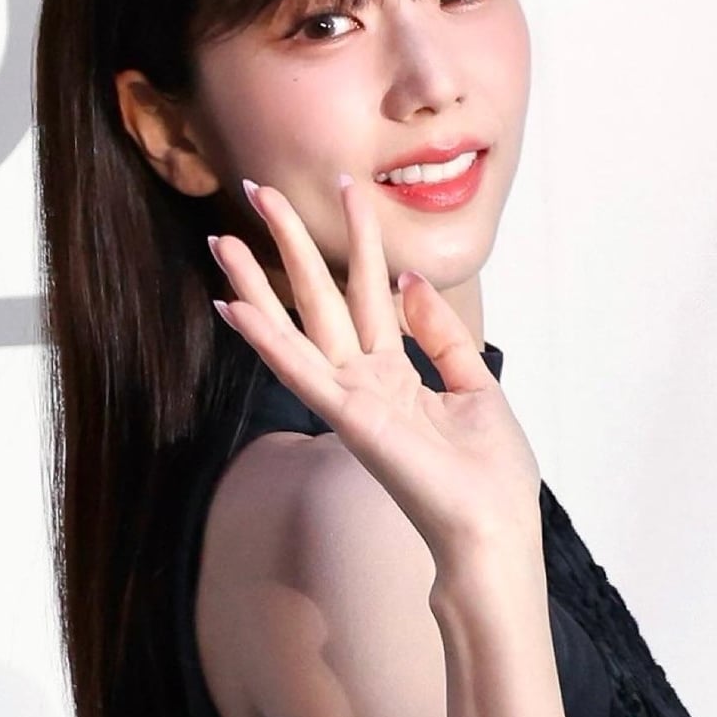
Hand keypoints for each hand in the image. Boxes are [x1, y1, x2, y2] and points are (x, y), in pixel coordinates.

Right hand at [207, 173, 541, 560]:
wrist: (492, 529)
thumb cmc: (489, 475)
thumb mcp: (477, 385)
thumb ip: (440, 334)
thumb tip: (411, 280)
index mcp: (396, 374)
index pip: (368, 292)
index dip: (358, 239)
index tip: (347, 187)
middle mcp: (363, 381)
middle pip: (321, 298)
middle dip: (291, 243)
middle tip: (259, 189)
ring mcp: (350, 399)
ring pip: (296, 326)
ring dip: (256, 283)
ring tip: (223, 239)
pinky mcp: (349, 417)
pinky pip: (300, 369)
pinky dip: (265, 338)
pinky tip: (232, 305)